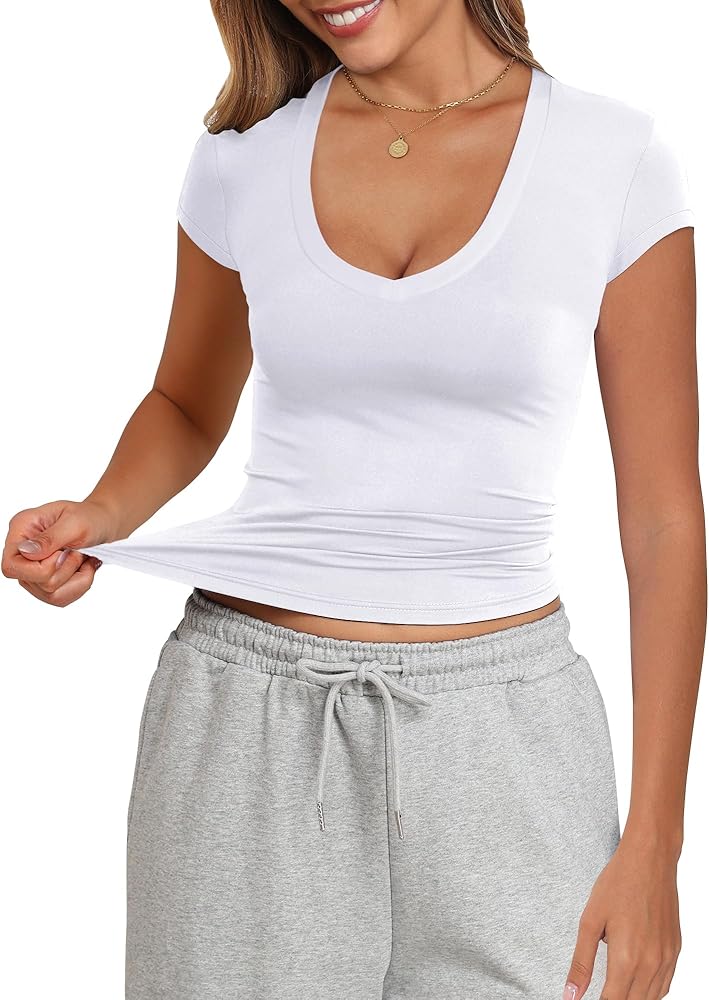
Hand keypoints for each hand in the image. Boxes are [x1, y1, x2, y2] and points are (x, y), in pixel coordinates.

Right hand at [2, 499, 115, 605]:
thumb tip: (25, 551)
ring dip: (76, 578)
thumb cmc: (90, 517)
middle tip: (77, 551)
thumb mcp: (75, 522)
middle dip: (64, 570)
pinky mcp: (45, 583)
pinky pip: (61, 598)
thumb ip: (50, 538)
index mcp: (22, 530)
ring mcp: (32, 570)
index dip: (39, 568)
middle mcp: (22, 552)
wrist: (103, 524)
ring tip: (82, 558)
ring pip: (49, 594)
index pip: (11, 565)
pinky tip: (84, 568)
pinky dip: (80, 585)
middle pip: (31, 582)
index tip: (61, 554)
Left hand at [563, 832, 681, 998]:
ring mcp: (667, 958)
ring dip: (633, 998)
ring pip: (651, 998)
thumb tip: (570, 995)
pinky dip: (650, 991)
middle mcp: (651, 963)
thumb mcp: (590, 920)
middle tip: (599, 992)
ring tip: (614, 989)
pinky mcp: (675, 950)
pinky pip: (664, 984)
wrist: (650, 860)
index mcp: (627, 958)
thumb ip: (581, 962)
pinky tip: (636, 983)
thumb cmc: (618, 884)